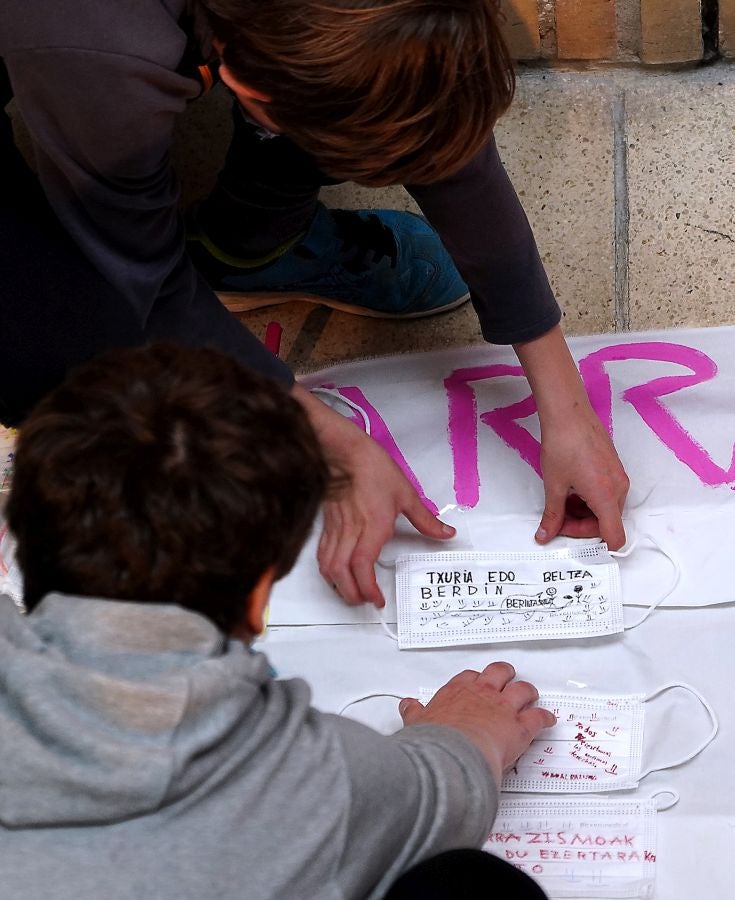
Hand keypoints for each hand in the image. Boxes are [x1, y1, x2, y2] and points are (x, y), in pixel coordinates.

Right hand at [292, 384, 454, 606]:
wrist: (343, 451)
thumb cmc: (371, 467)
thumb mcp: (406, 493)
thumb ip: (426, 519)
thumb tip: (446, 533)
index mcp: (372, 527)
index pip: (363, 567)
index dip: (368, 588)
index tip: (378, 599)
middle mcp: (351, 532)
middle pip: (342, 574)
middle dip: (352, 594)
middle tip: (365, 600)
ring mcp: (336, 529)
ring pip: (328, 567)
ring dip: (338, 585)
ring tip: (352, 592)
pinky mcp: (327, 524)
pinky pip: (322, 554)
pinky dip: (329, 570)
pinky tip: (336, 572)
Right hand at [399, 662, 555, 784]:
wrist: (453, 754)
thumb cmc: (436, 740)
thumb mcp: (416, 722)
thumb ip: (414, 712)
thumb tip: (407, 706)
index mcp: (457, 691)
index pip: (469, 677)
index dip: (476, 679)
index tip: (476, 683)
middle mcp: (482, 694)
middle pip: (499, 673)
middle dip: (504, 675)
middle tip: (506, 678)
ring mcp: (503, 709)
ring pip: (522, 690)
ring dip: (527, 692)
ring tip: (530, 694)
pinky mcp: (520, 728)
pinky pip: (538, 718)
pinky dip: (544, 718)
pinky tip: (547, 719)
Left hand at [514, 326, 628, 549]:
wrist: (569, 413)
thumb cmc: (563, 445)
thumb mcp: (554, 485)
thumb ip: (552, 515)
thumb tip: (545, 535)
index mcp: (606, 497)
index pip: (614, 536)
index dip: (594, 544)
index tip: (572, 539)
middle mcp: (619, 489)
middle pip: (608, 523)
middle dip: (581, 525)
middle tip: (556, 519)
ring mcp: (619, 477)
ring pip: (607, 508)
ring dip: (584, 512)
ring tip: (560, 501)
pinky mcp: (614, 467)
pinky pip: (607, 493)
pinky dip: (590, 498)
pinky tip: (570, 488)